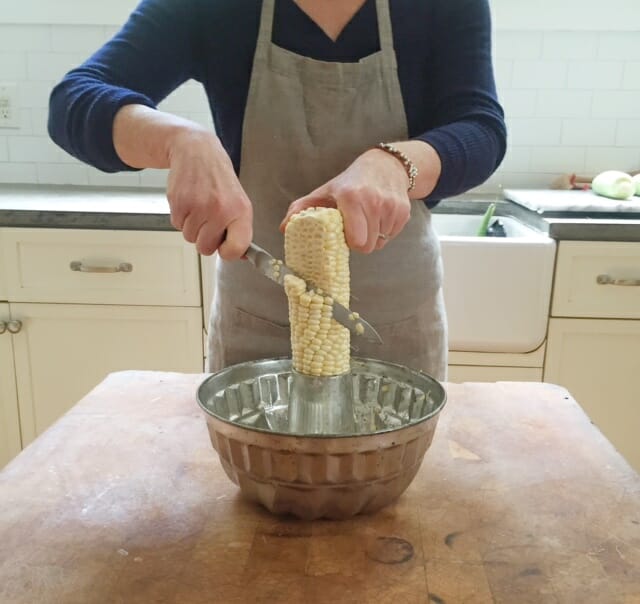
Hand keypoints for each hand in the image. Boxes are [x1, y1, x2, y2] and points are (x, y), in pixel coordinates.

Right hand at [166, 128, 251, 258]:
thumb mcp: (239, 202)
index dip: (227, 252)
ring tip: (200, 208)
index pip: (235, 249)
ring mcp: (198, 206)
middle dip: (206, 239)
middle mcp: (220, 210)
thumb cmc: (220, 181)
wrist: (198, 153)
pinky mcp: (179, 202)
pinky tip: (189, 202)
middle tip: (209, 221)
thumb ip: (240, 230)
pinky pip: (177, 226)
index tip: (225, 247)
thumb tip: (241, 255)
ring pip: (190, 238)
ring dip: (193, 227)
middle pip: (206, 248)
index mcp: (240, 212)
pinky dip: (181, 218)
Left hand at [280, 149, 411, 252]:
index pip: (356, 241)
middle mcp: (374, 201)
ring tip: (367, 219)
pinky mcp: (404, 212)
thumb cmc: (351, 182)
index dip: (349, 243)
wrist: (385, 166)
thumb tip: (284, 227)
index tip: (344, 234)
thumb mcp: (325, 192)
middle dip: (361, 242)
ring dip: (373, 236)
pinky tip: (379, 216)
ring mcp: (391, 207)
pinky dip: (385, 231)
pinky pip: (392, 235)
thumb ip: (302, 209)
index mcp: (352, 197)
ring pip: (381, 242)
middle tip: (355, 228)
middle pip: (369, 246)